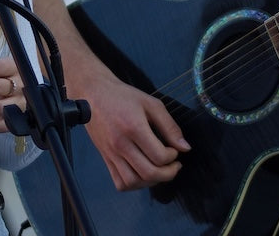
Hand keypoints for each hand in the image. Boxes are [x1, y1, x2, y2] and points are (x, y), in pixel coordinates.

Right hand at [77, 72, 189, 190]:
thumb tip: (185, 147)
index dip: (173, 157)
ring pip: (134, 182)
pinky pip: (120, 182)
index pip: (159, 156)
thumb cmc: (123, 96)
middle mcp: (121, 144)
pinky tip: (142, 174)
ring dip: (151, 182)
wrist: (94, 94)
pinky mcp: (105, 158)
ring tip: (159, 170)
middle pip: (148, 173)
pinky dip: (134, 184)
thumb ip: (170, 126)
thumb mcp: (151, 104)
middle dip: (168, 174)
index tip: (175, 150)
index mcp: (134, 128)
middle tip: (174, 165)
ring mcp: (111, 153)